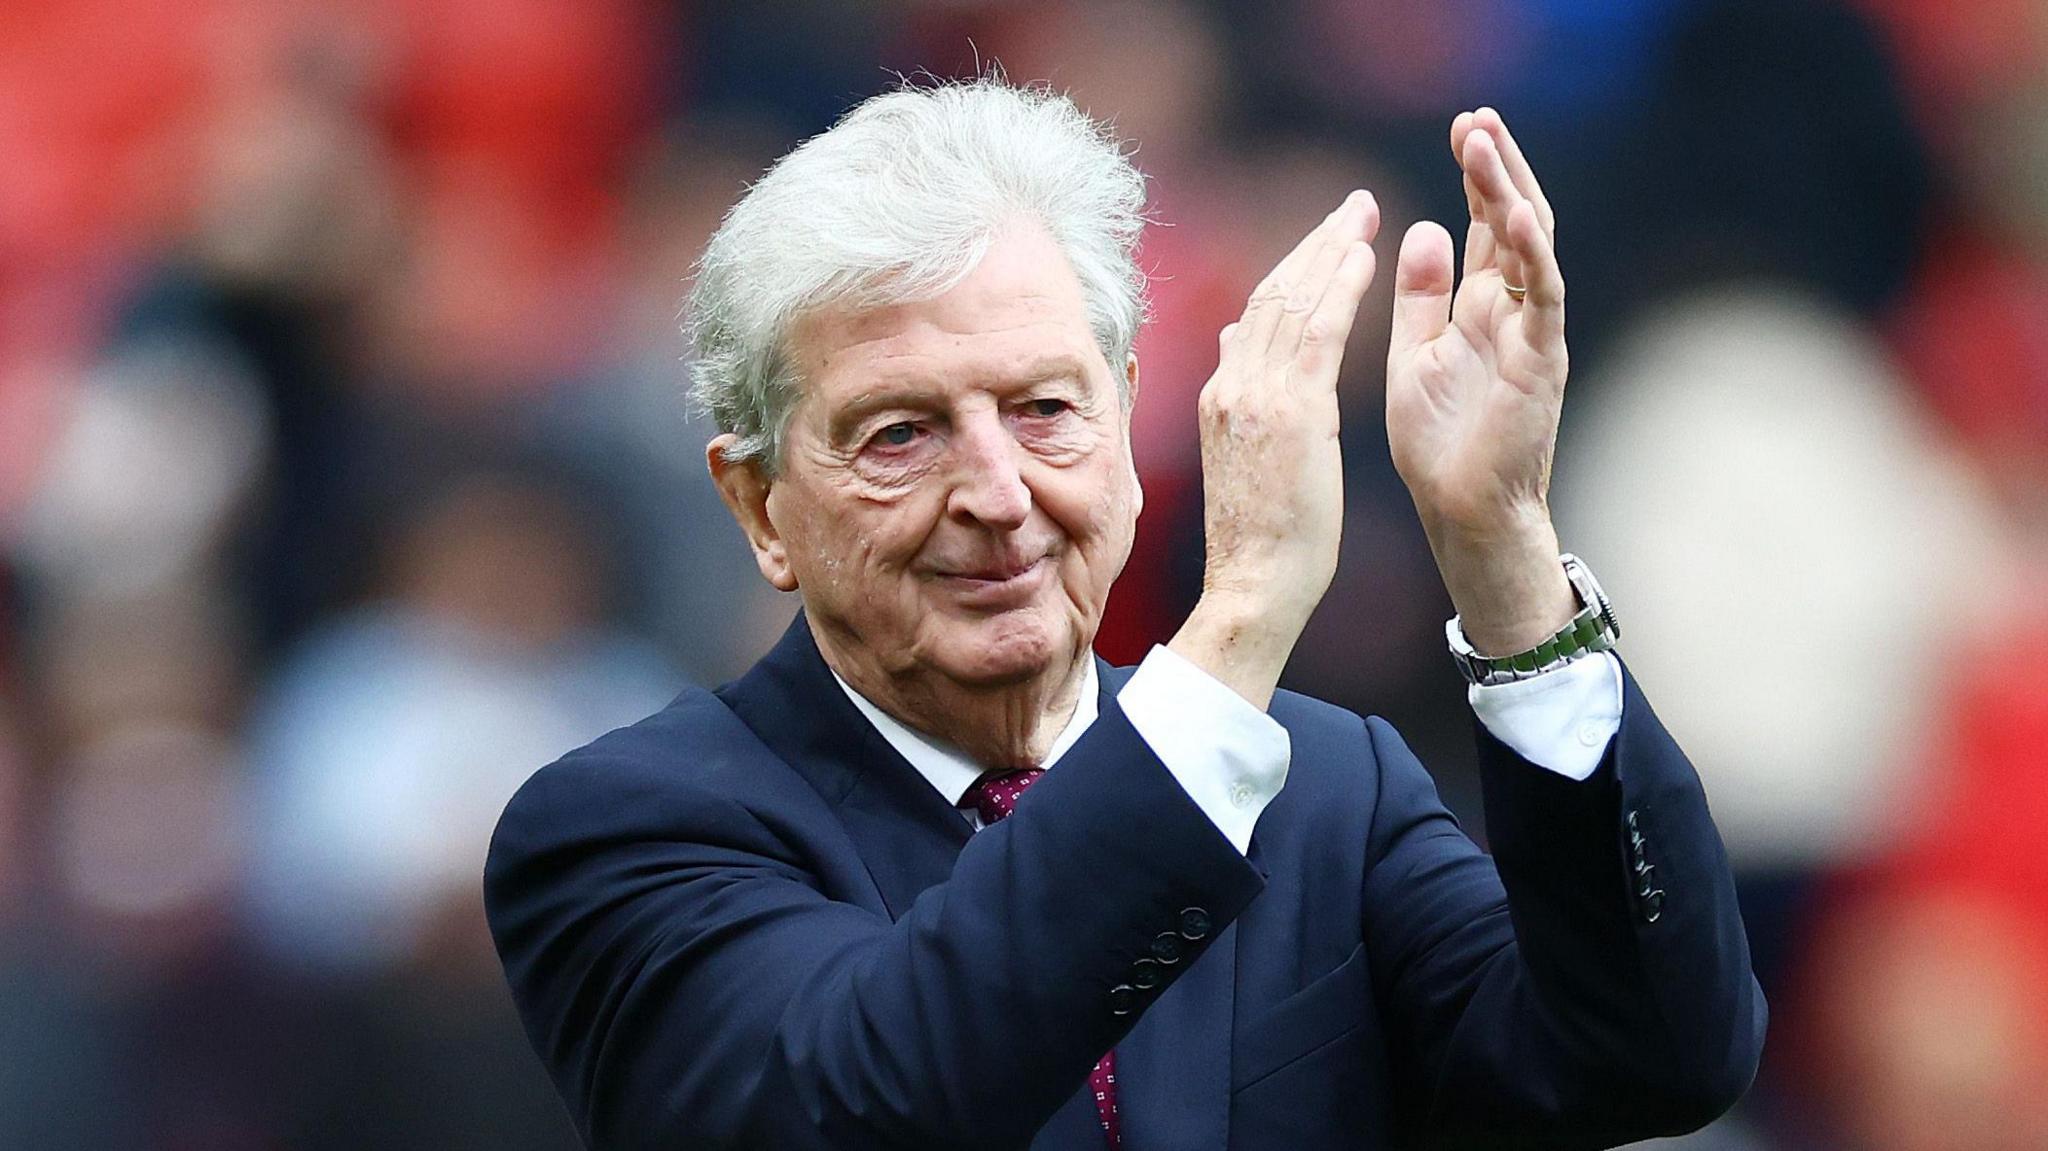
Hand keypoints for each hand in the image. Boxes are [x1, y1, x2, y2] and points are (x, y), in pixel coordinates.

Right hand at [1171, 190, 1380, 708]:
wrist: (1254, 584)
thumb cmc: (1260, 539)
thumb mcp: (1243, 457)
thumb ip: (1239, 397)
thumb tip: (1232, 347)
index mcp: (1222, 396)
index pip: (1257, 315)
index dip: (1293, 271)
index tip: (1324, 242)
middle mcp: (1232, 385)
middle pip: (1272, 294)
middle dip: (1314, 245)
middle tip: (1351, 207)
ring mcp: (1256, 395)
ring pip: (1294, 300)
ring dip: (1331, 250)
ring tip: (1363, 214)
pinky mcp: (1291, 411)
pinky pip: (1319, 330)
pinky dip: (1341, 286)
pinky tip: (1367, 255)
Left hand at [1387, 108, 1575, 654]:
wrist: (1460, 512)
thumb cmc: (1439, 443)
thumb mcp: (1413, 354)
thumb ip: (1420, 294)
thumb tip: (1420, 226)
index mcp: (1477, 306)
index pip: (1482, 224)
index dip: (1472, 176)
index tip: (1458, 128)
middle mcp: (1512, 310)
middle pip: (1511, 219)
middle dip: (1495, 166)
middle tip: (1476, 117)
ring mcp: (1532, 330)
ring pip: (1531, 244)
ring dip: (1509, 190)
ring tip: (1486, 141)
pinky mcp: (1541, 359)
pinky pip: (1545, 295)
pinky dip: (1534, 252)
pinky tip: (1518, 212)